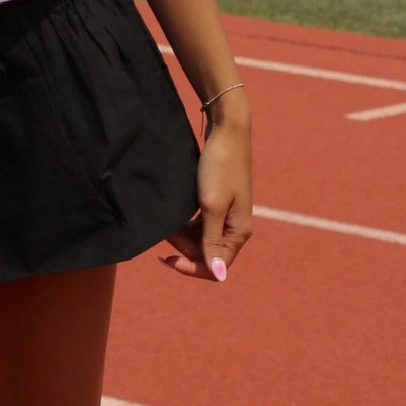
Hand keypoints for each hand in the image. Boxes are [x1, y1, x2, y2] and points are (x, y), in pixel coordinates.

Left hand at [161, 116, 252, 283]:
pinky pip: (201, 223)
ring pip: (201, 238)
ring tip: (168, 219)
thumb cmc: (220, 166)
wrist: (226, 129)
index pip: (215, 267)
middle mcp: (236, 227)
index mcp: (239, 232)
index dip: (190, 267)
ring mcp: (228, 214)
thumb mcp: (212, 206)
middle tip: (166, 228)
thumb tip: (220, 277)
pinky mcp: (219, 201)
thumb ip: (212, 241)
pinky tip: (176, 212)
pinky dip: (186, 222)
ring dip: (183, 234)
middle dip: (183, 246)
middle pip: (207, 253)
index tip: (166, 257)